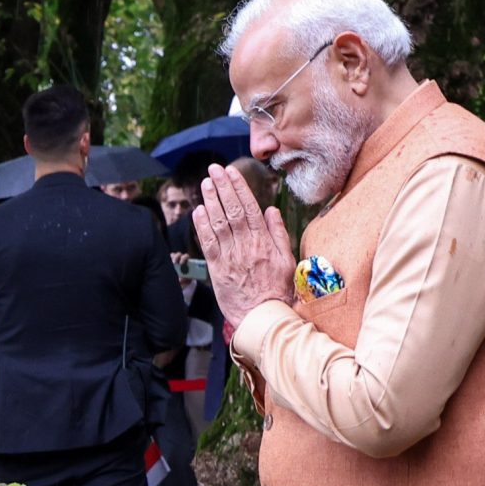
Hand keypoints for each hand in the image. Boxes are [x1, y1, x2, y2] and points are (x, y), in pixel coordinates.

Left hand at [196, 165, 295, 320]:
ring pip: (219, 223)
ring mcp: (231, 256)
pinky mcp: (218, 269)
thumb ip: (278, 233)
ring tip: (205, 184)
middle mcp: (247, 245)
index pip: (249, 207)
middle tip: (214, 169)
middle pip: (232, 210)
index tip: (232, 171)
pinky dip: (202, 227)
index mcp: (264, 240)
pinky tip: (198, 211)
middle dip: (222, 187)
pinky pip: (209, 244)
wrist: (264, 316)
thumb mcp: (287, 259)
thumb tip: (271, 210)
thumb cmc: (277, 289)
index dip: (239, 187)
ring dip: (211, 201)